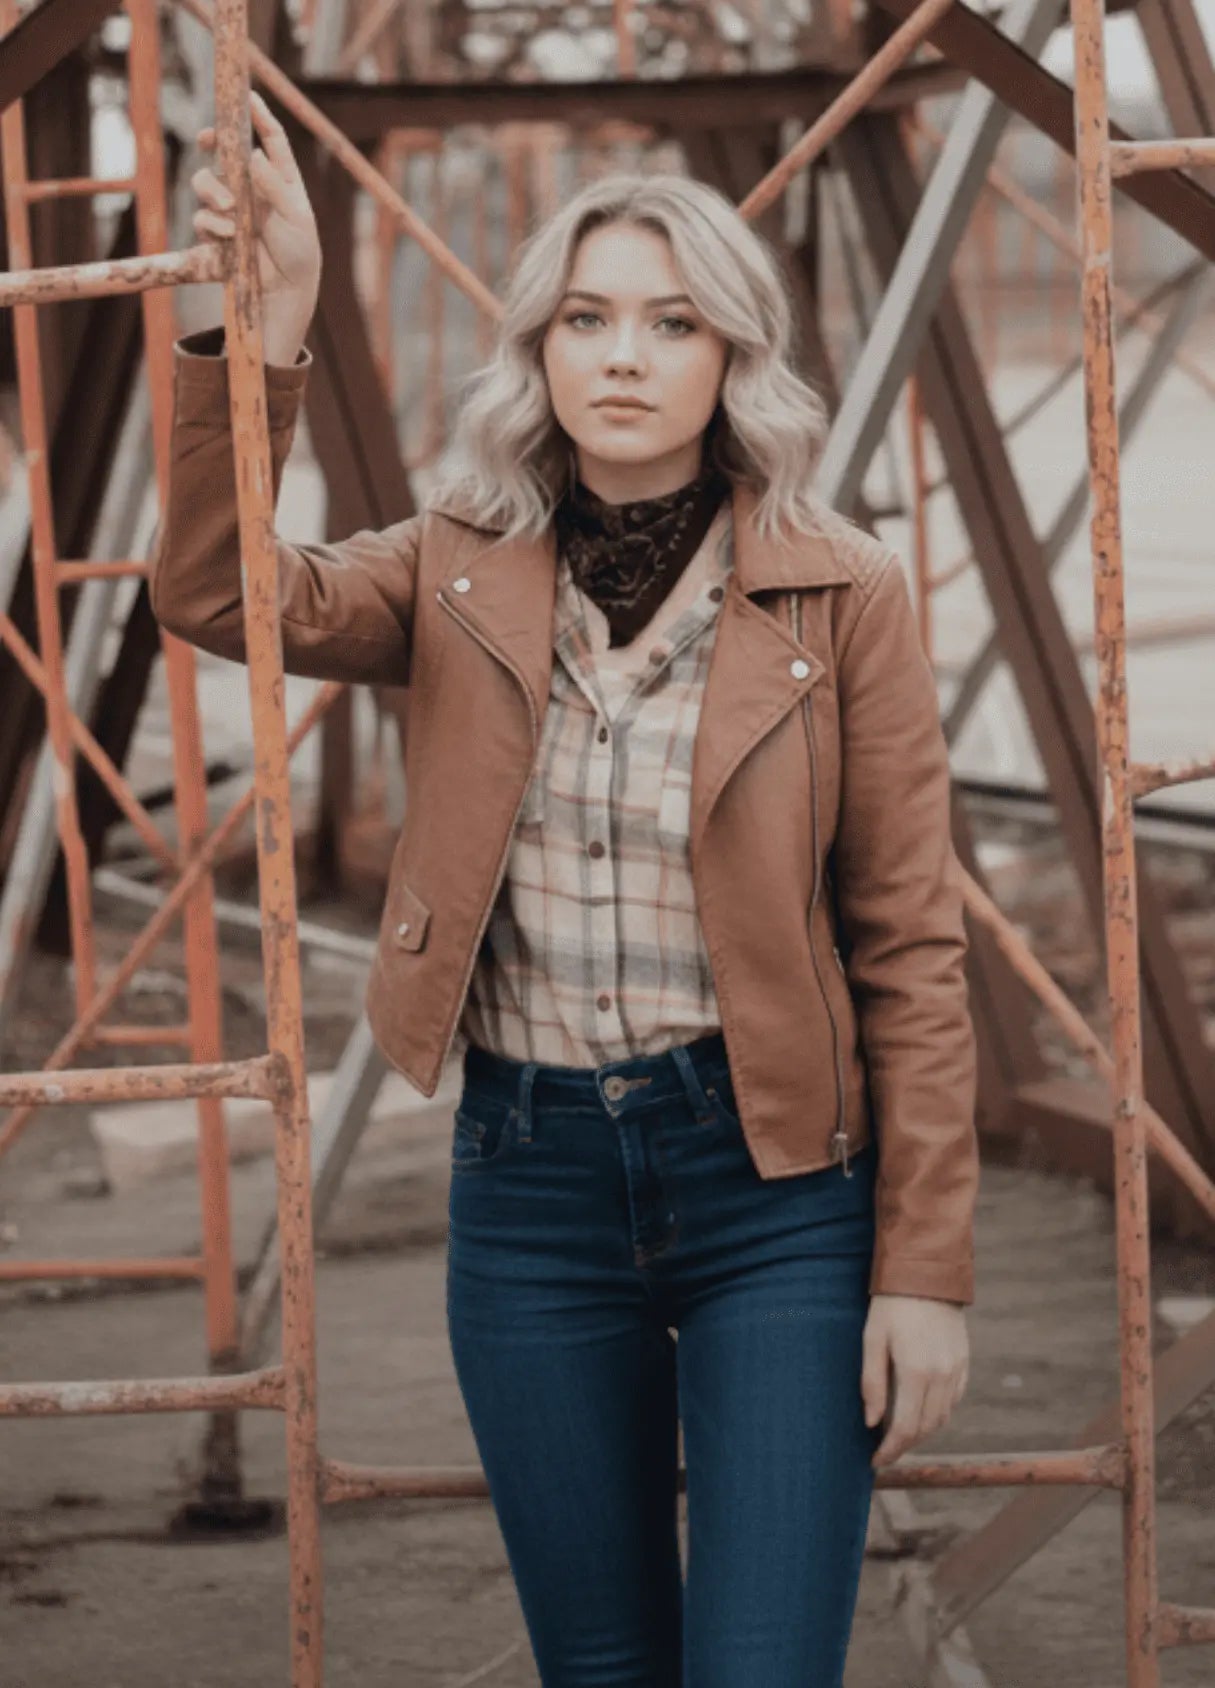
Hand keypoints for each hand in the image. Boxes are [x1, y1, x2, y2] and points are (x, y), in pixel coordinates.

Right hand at [190, 89, 320, 313]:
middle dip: (212, 141)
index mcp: (280, 179)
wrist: (284, 291)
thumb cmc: (299, 253)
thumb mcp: (295, 218)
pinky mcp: (217, 232)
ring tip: (229, 208)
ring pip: (205, 182)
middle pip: (225, 153)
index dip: (259, 116)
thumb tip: (253, 155)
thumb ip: (274, 186)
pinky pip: (203, 217)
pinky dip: (212, 223)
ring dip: (211, 190)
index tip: (249, 96)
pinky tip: (229, 235)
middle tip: (207, 140)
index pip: (271, 140)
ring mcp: (233, 209)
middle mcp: (253, 188)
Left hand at [862, 1292, 967, 1467]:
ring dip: (921, 1431)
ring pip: (942, 1417)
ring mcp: (956, 1370)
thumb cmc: (891, 1305)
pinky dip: (937, 1412)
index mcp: (916, 1372)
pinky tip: (920, 1409)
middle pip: (926, 1428)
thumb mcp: (872, 1340)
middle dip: (904, 1444)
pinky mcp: (963, 1362)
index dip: (890, 1450)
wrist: (927, 1275)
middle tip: (884, 1450)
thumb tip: (871, 1423)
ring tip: (898, 1432)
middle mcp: (941, 1376)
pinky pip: (953, 1400)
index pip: (906, 1428)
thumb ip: (871, 1384)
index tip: (876, 1461)